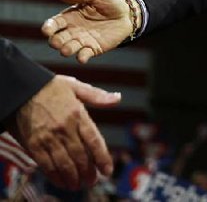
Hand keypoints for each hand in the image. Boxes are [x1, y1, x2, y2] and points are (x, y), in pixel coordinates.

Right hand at [10, 75, 121, 189]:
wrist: (22, 88)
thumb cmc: (51, 87)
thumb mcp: (76, 87)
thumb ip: (98, 96)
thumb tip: (118, 98)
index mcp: (78, 114)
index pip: (95, 141)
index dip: (102, 158)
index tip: (107, 170)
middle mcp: (65, 128)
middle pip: (80, 156)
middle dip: (88, 172)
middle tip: (92, 181)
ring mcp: (48, 137)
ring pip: (64, 163)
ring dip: (73, 177)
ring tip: (78, 185)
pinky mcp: (33, 144)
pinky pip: (46, 165)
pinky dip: (55, 176)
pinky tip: (61, 182)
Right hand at [41, 0, 132, 63]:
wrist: (128, 13)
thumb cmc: (110, 1)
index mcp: (70, 16)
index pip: (54, 24)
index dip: (48, 27)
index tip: (46, 30)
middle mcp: (72, 30)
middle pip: (57, 39)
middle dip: (55, 41)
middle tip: (57, 42)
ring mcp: (82, 40)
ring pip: (68, 49)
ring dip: (66, 50)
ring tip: (67, 50)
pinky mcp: (93, 48)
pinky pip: (84, 55)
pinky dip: (81, 57)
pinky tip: (82, 57)